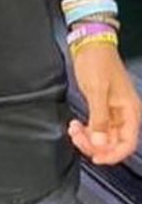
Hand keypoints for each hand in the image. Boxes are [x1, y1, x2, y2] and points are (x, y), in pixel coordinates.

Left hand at [70, 42, 140, 164]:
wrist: (90, 45)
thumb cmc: (97, 63)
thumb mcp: (97, 91)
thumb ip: (99, 118)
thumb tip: (100, 143)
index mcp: (130, 111)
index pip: (127, 143)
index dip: (113, 154)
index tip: (96, 158)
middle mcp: (124, 114)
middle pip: (114, 142)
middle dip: (95, 145)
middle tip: (76, 137)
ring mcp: (113, 112)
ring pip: (103, 136)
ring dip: (88, 138)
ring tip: (73, 130)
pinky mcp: (101, 107)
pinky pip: (96, 127)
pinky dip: (86, 130)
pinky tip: (74, 126)